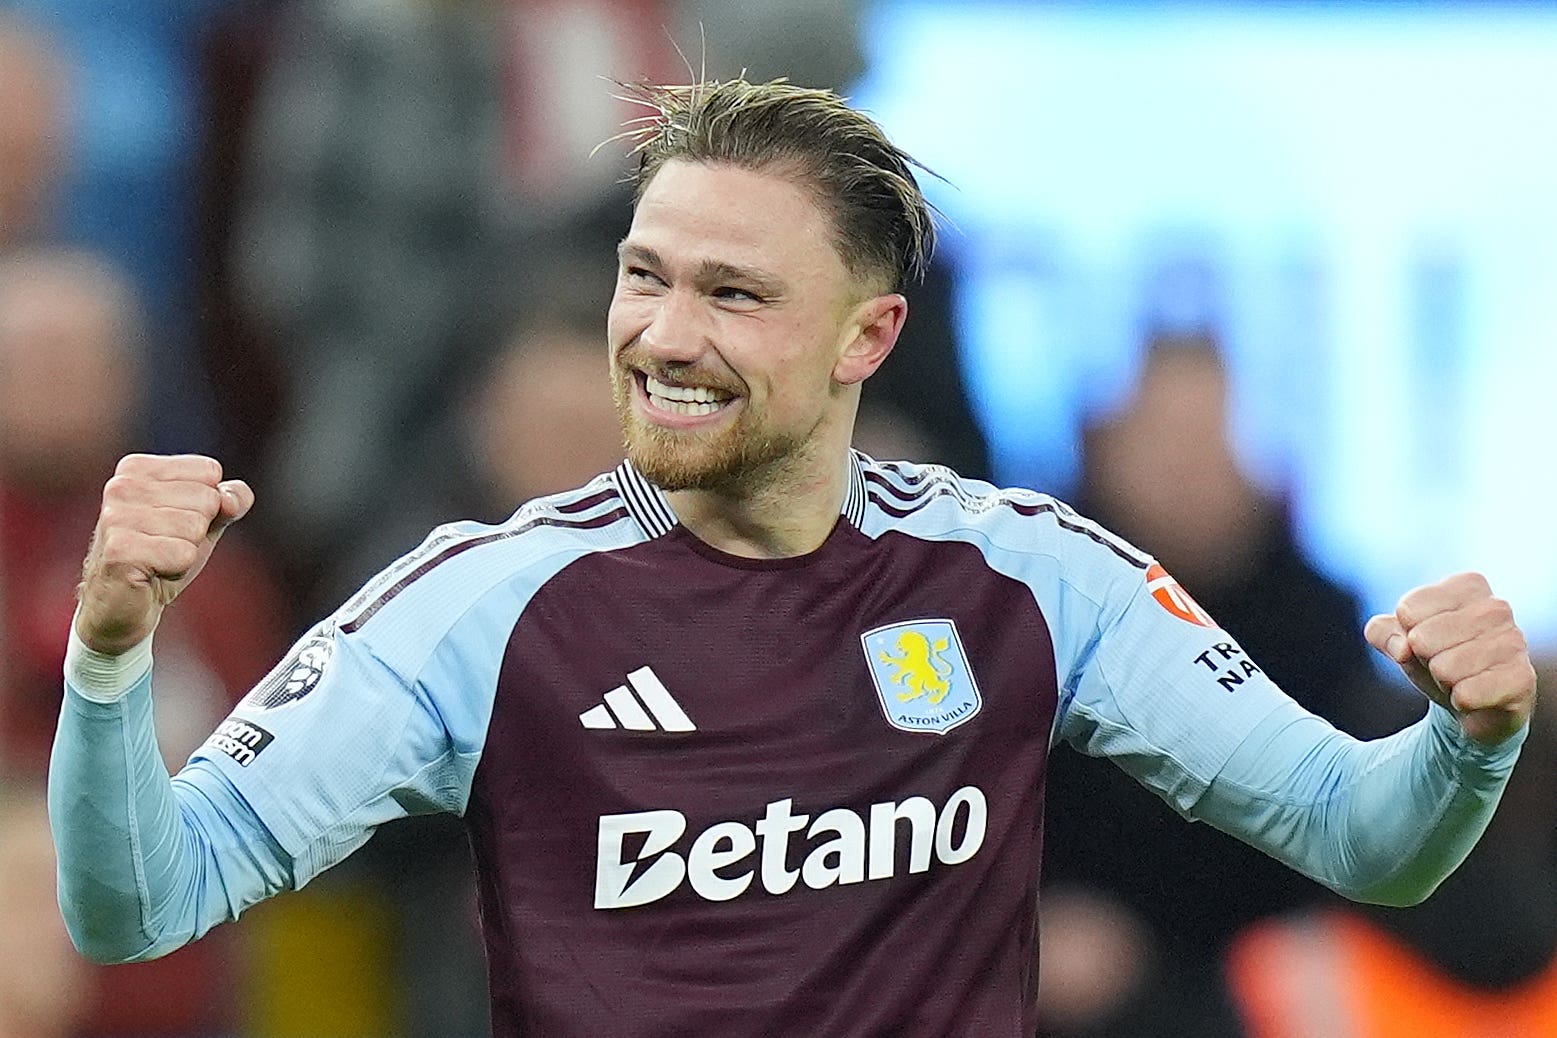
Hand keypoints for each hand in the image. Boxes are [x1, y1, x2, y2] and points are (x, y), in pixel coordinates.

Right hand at [75, 454, 252, 655]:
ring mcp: (116, 517)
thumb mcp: (205, 522)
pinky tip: (151, 572)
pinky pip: (183, 554)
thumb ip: (230, 501)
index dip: (208, 505)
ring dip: (185, 552)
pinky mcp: (119, 550)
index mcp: (137, 468)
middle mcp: (121, 486)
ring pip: (195, 527)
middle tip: (166, 546)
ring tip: (158, 559)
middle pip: (207, 499)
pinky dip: (177, 569)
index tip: (176, 523)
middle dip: (197, 531)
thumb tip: (231, 499)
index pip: (209, 471)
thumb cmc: (164, 556)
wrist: (123, 605)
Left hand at [1365, 572, 1536, 745]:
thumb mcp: (1399, 640)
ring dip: (1443, 682)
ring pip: (1444, 669)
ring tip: (1460, 679)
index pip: (1408, 610)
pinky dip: (1460, 701)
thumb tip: (1402, 646)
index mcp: (1467, 585)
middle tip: (1444, 663)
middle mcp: (1496, 607)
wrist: (1473, 702)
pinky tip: (1475, 695)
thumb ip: (1382, 632)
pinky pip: (1466, 694)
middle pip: (1422, 639)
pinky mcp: (1522, 678)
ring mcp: (1514, 642)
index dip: (1406, 634)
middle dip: (1424, 660)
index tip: (1425, 640)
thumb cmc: (1436, 658)